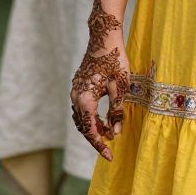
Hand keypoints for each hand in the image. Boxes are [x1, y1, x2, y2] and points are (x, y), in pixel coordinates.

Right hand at [69, 36, 129, 159]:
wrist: (104, 38)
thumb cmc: (114, 61)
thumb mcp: (120, 87)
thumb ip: (116, 111)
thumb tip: (115, 132)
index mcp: (85, 100)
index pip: (90, 130)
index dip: (100, 146)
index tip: (110, 156)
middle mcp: (76, 97)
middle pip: (83, 126)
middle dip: (96, 138)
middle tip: (110, 147)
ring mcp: (75, 91)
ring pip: (80, 118)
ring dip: (93, 128)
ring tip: (108, 133)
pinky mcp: (78, 86)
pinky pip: (81, 108)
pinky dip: (90, 117)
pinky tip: (101, 118)